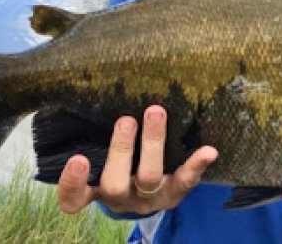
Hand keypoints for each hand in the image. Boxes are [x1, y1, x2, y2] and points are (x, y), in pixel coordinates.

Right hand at [57, 105, 218, 214]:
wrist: (148, 192)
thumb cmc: (118, 163)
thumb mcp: (100, 155)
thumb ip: (92, 132)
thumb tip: (92, 84)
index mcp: (95, 191)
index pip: (73, 197)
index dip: (72, 182)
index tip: (77, 158)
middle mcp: (121, 198)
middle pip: (115, 184)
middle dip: (121, 151)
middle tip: (126, 120)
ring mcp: (149, 198)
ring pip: (149, 178)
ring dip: (153, 144)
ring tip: (155, 113)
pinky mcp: (175, 193)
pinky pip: (186, 180)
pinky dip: (197, 164)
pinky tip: (209, 151)